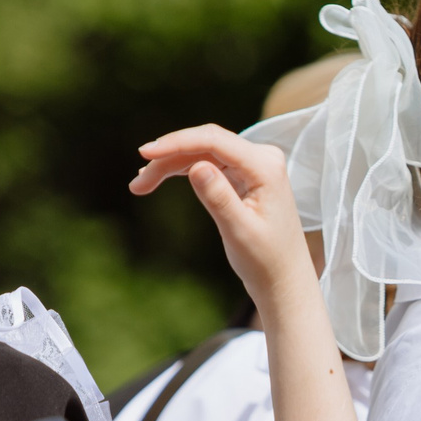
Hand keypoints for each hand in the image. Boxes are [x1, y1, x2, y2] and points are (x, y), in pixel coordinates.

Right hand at [130, 127, 308, 300]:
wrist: (283, 278)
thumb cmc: (265, 260)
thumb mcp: (239, 231)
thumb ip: (219, 198)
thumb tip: (196, 166)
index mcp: (265, 167)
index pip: (214, 141)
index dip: (177, 143)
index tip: (145, 154)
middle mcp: (262, 158)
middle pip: (205, 144)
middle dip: (168, 157)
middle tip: (138, 183)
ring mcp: (253, 165)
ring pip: (203, 153)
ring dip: (171, 165)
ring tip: (140, 186)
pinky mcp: (244, 175)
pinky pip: (209, 163)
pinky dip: (182, 170)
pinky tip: (158, 178)